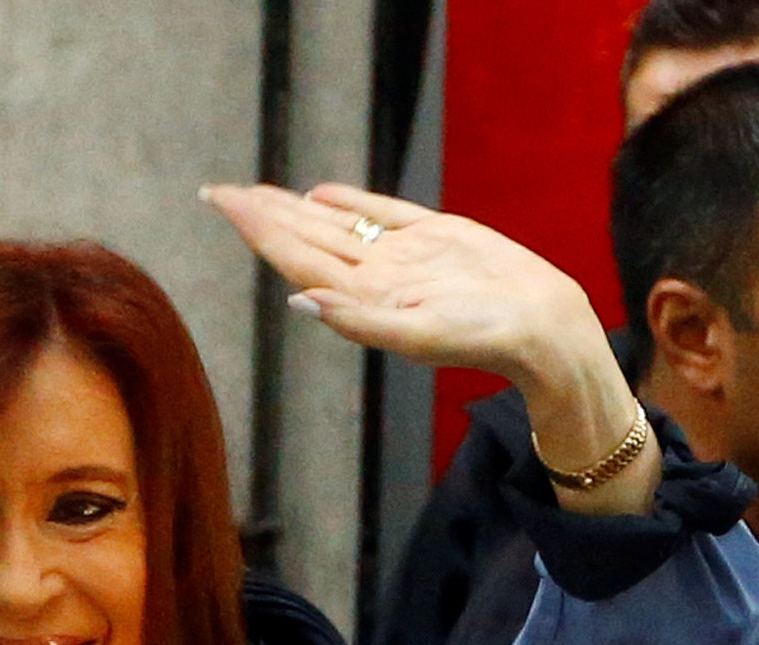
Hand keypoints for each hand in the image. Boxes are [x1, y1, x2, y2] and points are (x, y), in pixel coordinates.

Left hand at [201, 180, 607, 392]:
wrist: (540, 326)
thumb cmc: (483, 338)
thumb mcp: (416, 336)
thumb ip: (356, 320)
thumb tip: (296, 300)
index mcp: (361, 298)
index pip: (294, 256)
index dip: (256, 229)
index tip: (222, 203)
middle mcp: (372, 277)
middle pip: (303, 237)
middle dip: (260, 215)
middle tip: (218, 192)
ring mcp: (400, 257)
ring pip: (333, 224)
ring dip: (293, 208)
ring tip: (256, 194)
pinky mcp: (434, 237)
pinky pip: (379, 214)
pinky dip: (348, 202)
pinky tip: (318, 194)